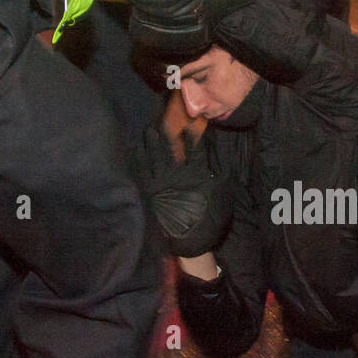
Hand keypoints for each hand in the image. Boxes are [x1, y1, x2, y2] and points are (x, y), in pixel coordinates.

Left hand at [141, 125, 232, 257]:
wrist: (191, 242)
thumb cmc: (210, 220)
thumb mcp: (222, 195)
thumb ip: (221, 173)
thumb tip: (220, 154)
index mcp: (197, 174)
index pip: (196, 148)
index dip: (193, 134)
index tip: (191, 119)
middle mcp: (178, 174)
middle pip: (171, 148)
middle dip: (167, 132)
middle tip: (162, 116)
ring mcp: (162, 182)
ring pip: (155, 156)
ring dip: (151, 142)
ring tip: (147, 128)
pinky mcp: (150, 192)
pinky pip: (142, 172)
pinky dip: (139, 160)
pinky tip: (134, 149)